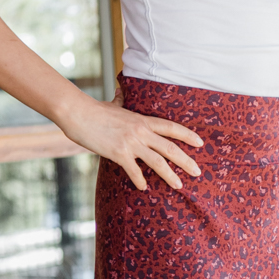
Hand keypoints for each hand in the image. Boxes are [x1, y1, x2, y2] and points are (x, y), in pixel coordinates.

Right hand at [59, 86, 202, 191]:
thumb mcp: (113, 104)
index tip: (200, 144)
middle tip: (198, 172)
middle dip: (186, 160)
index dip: (188, 135)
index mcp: (142, 120)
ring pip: (157, 161)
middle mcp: (141, 131)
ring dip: (170, 175)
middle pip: (170, 147)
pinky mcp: (119, 153)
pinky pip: (134, 170)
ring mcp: (131, 142)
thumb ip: (122, 101)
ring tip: (179, 185)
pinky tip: (143, 187)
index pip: (171, 128)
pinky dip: (139, 180)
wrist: (78, 113)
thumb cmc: (94, 110)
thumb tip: (122, 91)